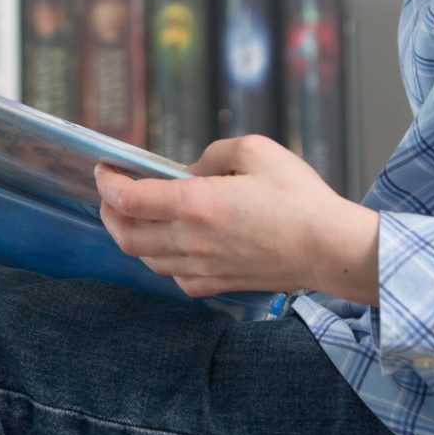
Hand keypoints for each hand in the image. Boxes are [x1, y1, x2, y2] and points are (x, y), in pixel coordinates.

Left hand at [95, 133, 378, 306]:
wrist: (329, 248)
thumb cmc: (299, 198)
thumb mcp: (257, 150)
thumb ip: (215, 153)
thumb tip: (193, 170)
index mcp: (196, 204)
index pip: (129, 200)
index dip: (107, 183)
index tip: (104, 169)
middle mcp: (192, 241)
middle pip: (127, 236)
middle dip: (108, 213)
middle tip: (110, 195)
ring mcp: (204, 268)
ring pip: (147, 260)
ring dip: (132, 238)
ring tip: (136, 219)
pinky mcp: (219, 284)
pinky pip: (176, 279)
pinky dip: (162, 262)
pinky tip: (172, 248)